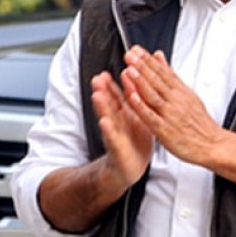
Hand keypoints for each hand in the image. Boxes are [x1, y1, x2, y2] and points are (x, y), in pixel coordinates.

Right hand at [91, 71, 152, 188]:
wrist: (130, 167)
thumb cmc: (136, 140)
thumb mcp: (138, 115)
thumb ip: (135, 98)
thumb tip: (137, 78)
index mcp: (125, 113)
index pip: (118, 94)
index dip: (114, 82)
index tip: (109, 69)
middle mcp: (118, 121)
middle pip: (109, 103)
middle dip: (103, 90)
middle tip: (98, 78)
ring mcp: (116, 134)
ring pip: (108, 117)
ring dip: (102, 106)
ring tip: (97, 95)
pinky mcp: (117, 148)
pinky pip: (112, 137)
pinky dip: (108, 130)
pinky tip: (104, 122)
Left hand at [120, 45, 224, 165]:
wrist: (212, 144)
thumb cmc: (200, 123)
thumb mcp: (188, 93)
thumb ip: (170, 75)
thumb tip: (159, 57)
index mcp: (180, 91)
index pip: (163, 71)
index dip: (148, 60)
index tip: (137, 50)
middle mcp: (175, 100)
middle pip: (157, 80)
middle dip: (142, 66)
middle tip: (130, 55)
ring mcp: (170, 115)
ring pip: (153, 95)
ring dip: (140, 82)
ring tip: (130, 71)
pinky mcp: (165, 130)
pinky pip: (151, 117)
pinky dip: (142, 107)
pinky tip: (133, 99)